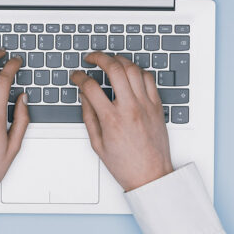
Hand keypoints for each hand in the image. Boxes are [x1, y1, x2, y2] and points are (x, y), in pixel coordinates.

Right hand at [70, 52, 173, 190]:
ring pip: (133, 69)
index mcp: (111, 119)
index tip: (76, 75)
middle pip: (114, 68)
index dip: (79, 76)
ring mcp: (146, 105)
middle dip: (99, 58)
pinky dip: (137, 71)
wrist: (151, 175)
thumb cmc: (126, 164)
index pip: (90, 86)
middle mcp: (130, 108)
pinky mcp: (157, 106)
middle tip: (92, 58)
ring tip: (110, 62)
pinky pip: (149, 78)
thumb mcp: (97, 144)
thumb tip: (84, 96)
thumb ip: (89, 116)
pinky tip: (130, 73)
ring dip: (119, 60)